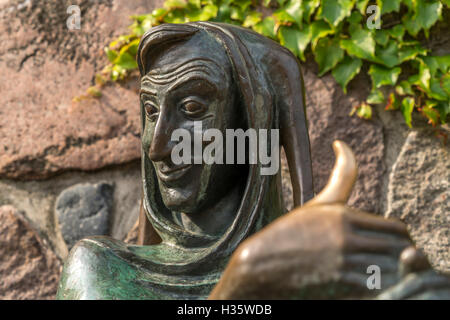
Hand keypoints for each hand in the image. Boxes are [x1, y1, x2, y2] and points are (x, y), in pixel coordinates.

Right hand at [209, 141, 425, 298]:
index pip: (397, 228)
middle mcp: (344, 237)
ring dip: (393, 273)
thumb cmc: (291, 231)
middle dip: (402, 256)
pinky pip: (375, 289)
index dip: (402, 239)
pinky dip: (379, 287)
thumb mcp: (318, 203)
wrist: (261, 262)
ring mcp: (340, 263)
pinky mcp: (337, 286)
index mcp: (343, 216)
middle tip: (395, 260)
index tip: (395, 245)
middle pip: (399, 249)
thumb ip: (340, 176)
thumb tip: (341, 143)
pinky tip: (367, 284)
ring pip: (391, 271)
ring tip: (384, 273)